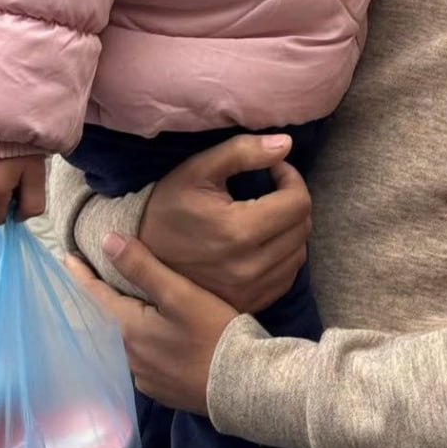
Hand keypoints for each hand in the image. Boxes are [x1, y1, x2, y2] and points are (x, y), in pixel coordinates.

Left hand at [67, 235, 237, 414]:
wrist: (242, 386)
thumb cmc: (213, 333)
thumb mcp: (180, 294)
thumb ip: (143, 267)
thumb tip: (107, 241)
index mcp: (128, 330)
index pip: (96, 297)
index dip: (82, 275)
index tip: (68, 257)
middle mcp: (129, 357)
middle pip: (109, 320)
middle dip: (104, 297)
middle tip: (99, 276)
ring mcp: (145, 377)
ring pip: (126, 341)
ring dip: (125, 321)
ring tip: (130, 303)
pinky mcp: (161, 389)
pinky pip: (142, 359)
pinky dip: (142, 342)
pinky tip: (155, 335)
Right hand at [138, 133, 312, 313]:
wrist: (143, 253)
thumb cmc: (170, 205)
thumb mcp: (198, 169)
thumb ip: (243, 152)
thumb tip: (286, 144)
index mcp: (238, 231)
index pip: (298, 202)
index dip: (291, 178)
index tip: (273, 169)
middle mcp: (249, 266)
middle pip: (302, 227)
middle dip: (292, 200)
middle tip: (270, 188)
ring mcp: (250, 289)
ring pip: (299, 251)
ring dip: (290, 227)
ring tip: (266, 213)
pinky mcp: (250, 302)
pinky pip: (288, 275)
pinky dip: (284, 253)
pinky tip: (262, 240)